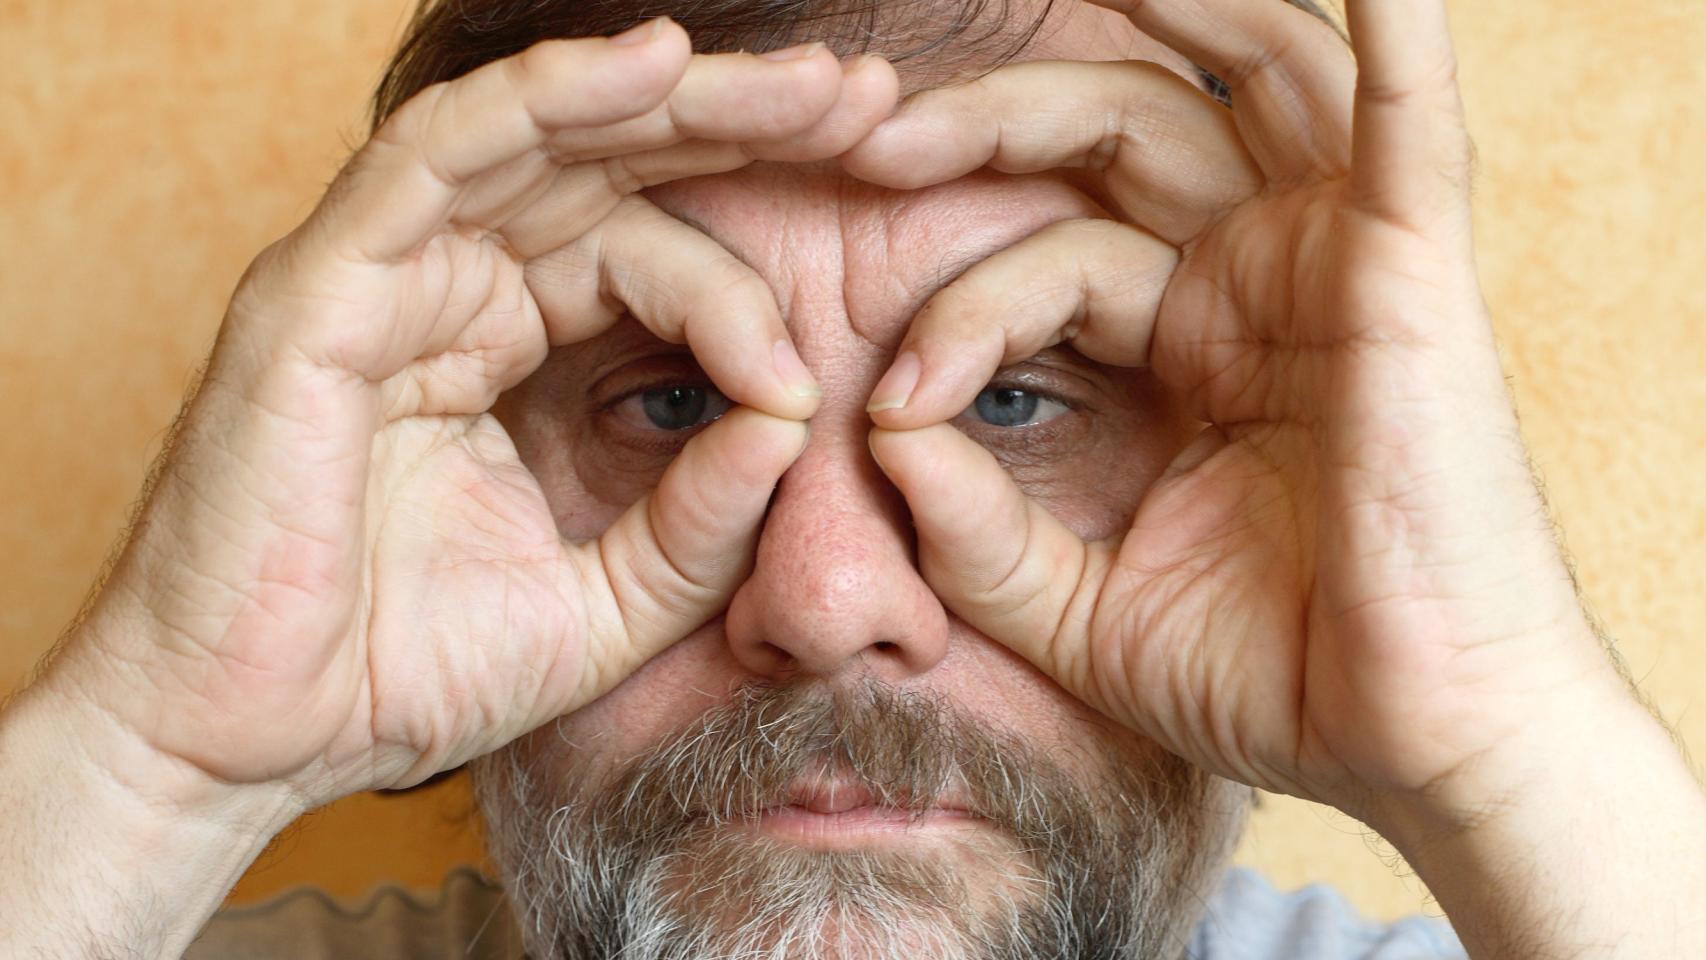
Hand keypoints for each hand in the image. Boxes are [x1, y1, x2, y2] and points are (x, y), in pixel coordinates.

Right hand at [46, 20, 899, 808]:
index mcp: (503, 344)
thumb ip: (698, 523)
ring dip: (680, 99)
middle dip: (745, 129)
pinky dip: (544, 104)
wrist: (251, 745)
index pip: (644, 259)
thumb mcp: (603, 605)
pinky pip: (440, 160)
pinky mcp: (322, 288)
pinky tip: (656, 65)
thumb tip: (791, 424)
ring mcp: (384, 279)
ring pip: (543, 140)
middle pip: (611, 169)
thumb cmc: (402, 670)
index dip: (746, 286)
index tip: (815, 360)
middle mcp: (448, 288)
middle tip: (872, 102)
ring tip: (815, 80)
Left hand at [847, 0, 1636, 833]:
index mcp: (1192, 346)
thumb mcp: (1083, 610)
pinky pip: (1409, 123)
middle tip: (879, 135)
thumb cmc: (1274, 673)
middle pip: (1127, 136)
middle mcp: (1261, 281)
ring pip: (1246, 88)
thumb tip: (883, 436)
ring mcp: (1337, 263)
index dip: (957, 310)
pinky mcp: (1411, 273)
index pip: (1053, 260)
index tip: (889, 407)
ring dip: (1166, 15)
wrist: (1416, 746)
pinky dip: (1398, 30)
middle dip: (1002, 115)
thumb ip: (978, 535)